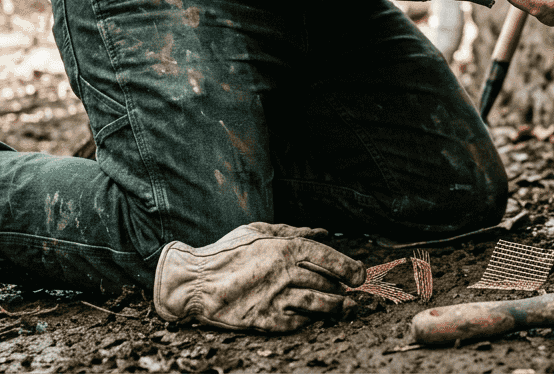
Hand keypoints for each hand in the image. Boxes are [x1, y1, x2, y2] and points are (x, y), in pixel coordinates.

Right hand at [154, 222, 365, 332]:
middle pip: (327, 283)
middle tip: (348, 292)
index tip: (360, 275)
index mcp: (285, 248)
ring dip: (335, 307)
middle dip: (342, 288)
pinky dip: (309, 319)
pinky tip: (312, 316)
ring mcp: (275, 298)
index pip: (330, 258)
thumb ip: (294, 231)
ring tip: (343, 307)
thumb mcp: (259, 231)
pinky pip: (298, 322)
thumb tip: (324, 232)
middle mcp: (284, 272)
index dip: (350, 268)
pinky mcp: (265, 320)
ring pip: (318, 304)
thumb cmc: (227, 253)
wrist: (194, 282)